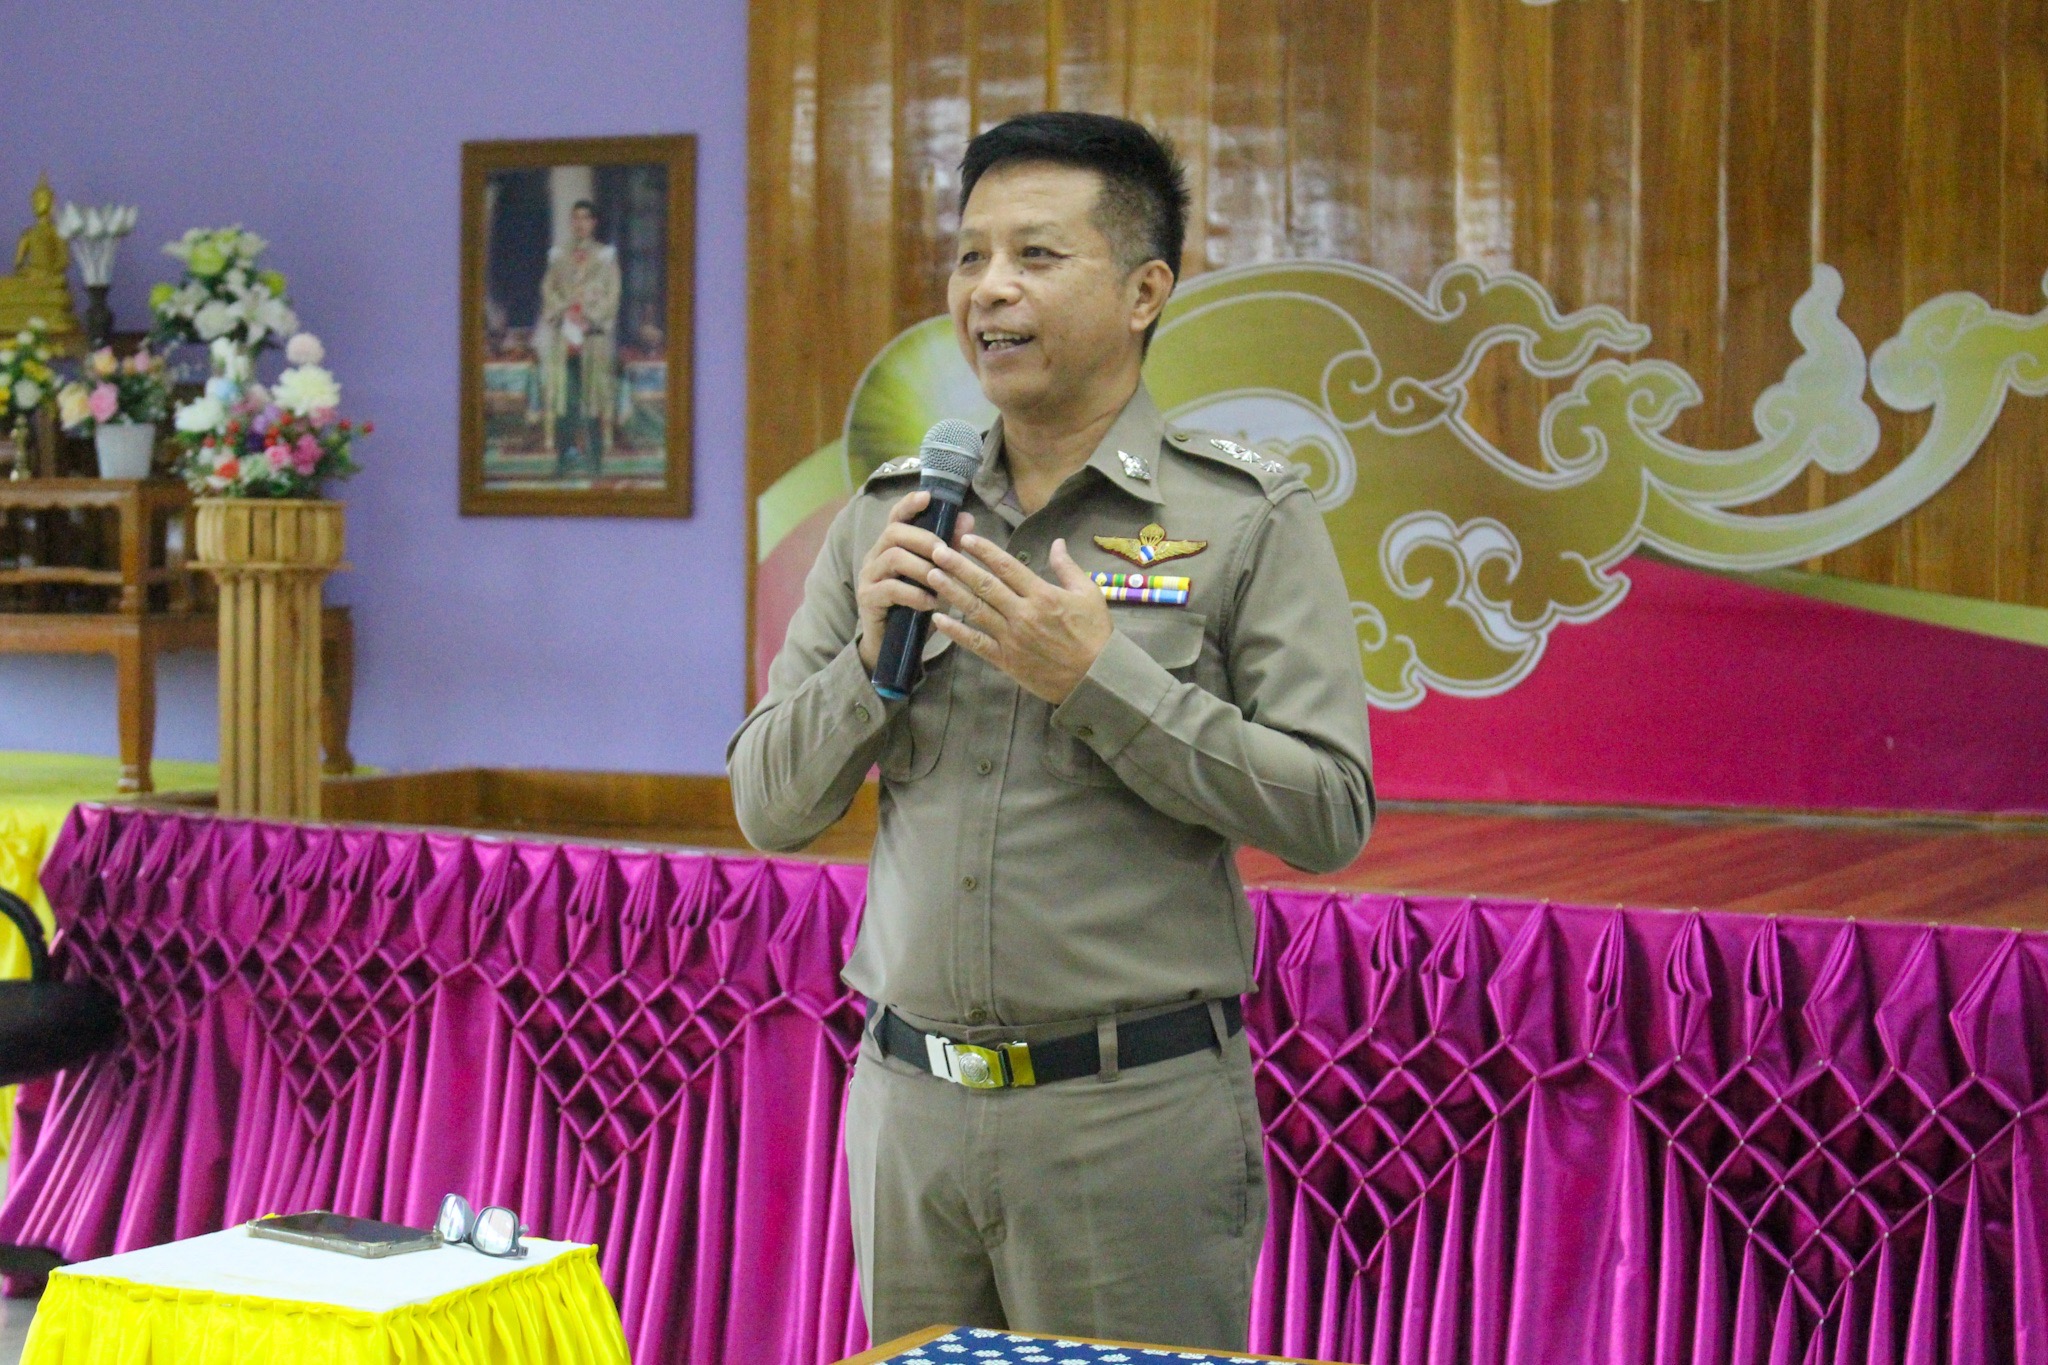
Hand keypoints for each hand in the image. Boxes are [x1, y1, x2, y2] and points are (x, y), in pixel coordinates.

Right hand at [855, 491, 976, 671]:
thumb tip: (967, 518)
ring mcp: (868, 576)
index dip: (910, 504)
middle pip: (894, 532)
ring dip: (921, 567)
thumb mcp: (936, 576)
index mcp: (891, 545)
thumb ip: (949, 548)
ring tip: (940, 582)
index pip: (896, 516)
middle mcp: (875, 555)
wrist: (893, 644)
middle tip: (946, 552)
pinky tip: (931, 603)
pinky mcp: (867, 598)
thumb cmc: (916, 605)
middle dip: (924, 539)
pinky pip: (889, 588)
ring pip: (893, 557)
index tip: (927, 496)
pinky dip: (914, 594)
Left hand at [928, 536, 1110, 703]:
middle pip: (985, 585)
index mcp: (1043, 595)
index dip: (985, 551)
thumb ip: (1068, 567)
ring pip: (976, 610)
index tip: (967, 539)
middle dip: (959, 566)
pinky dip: (956, 632)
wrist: (1096, 678)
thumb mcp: (1090, 594)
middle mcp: (1023, 613)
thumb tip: (1057, 542)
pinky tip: (939, 619)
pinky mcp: (1006, 659)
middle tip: (937, 551)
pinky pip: (976, 643)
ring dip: (952, 592)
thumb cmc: (1095, 634)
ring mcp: (1012, 637)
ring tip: (932, 576)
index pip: (1008, 567)